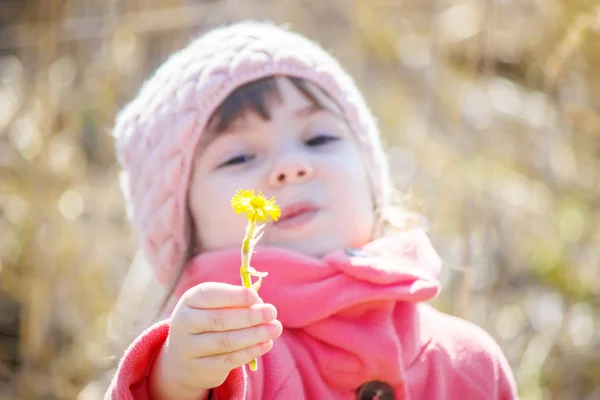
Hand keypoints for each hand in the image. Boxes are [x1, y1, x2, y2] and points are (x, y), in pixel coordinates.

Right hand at [148, 282, 281, 399]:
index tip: (255, 296)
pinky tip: (266, 344)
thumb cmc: (208, 320)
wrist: (184, 356)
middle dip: (249, 316)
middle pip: (219, 320)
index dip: (233, 295)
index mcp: (190, 300)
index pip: (209, 295)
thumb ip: (235, 301)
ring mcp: (190, 347)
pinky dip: (250, 352)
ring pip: (225, 341)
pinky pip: (229, 360)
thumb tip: (260, 304)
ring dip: (254, 335)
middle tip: (272, 312)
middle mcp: (185, 323)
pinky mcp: (201, 367)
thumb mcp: (214, 305)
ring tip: (275, 328)